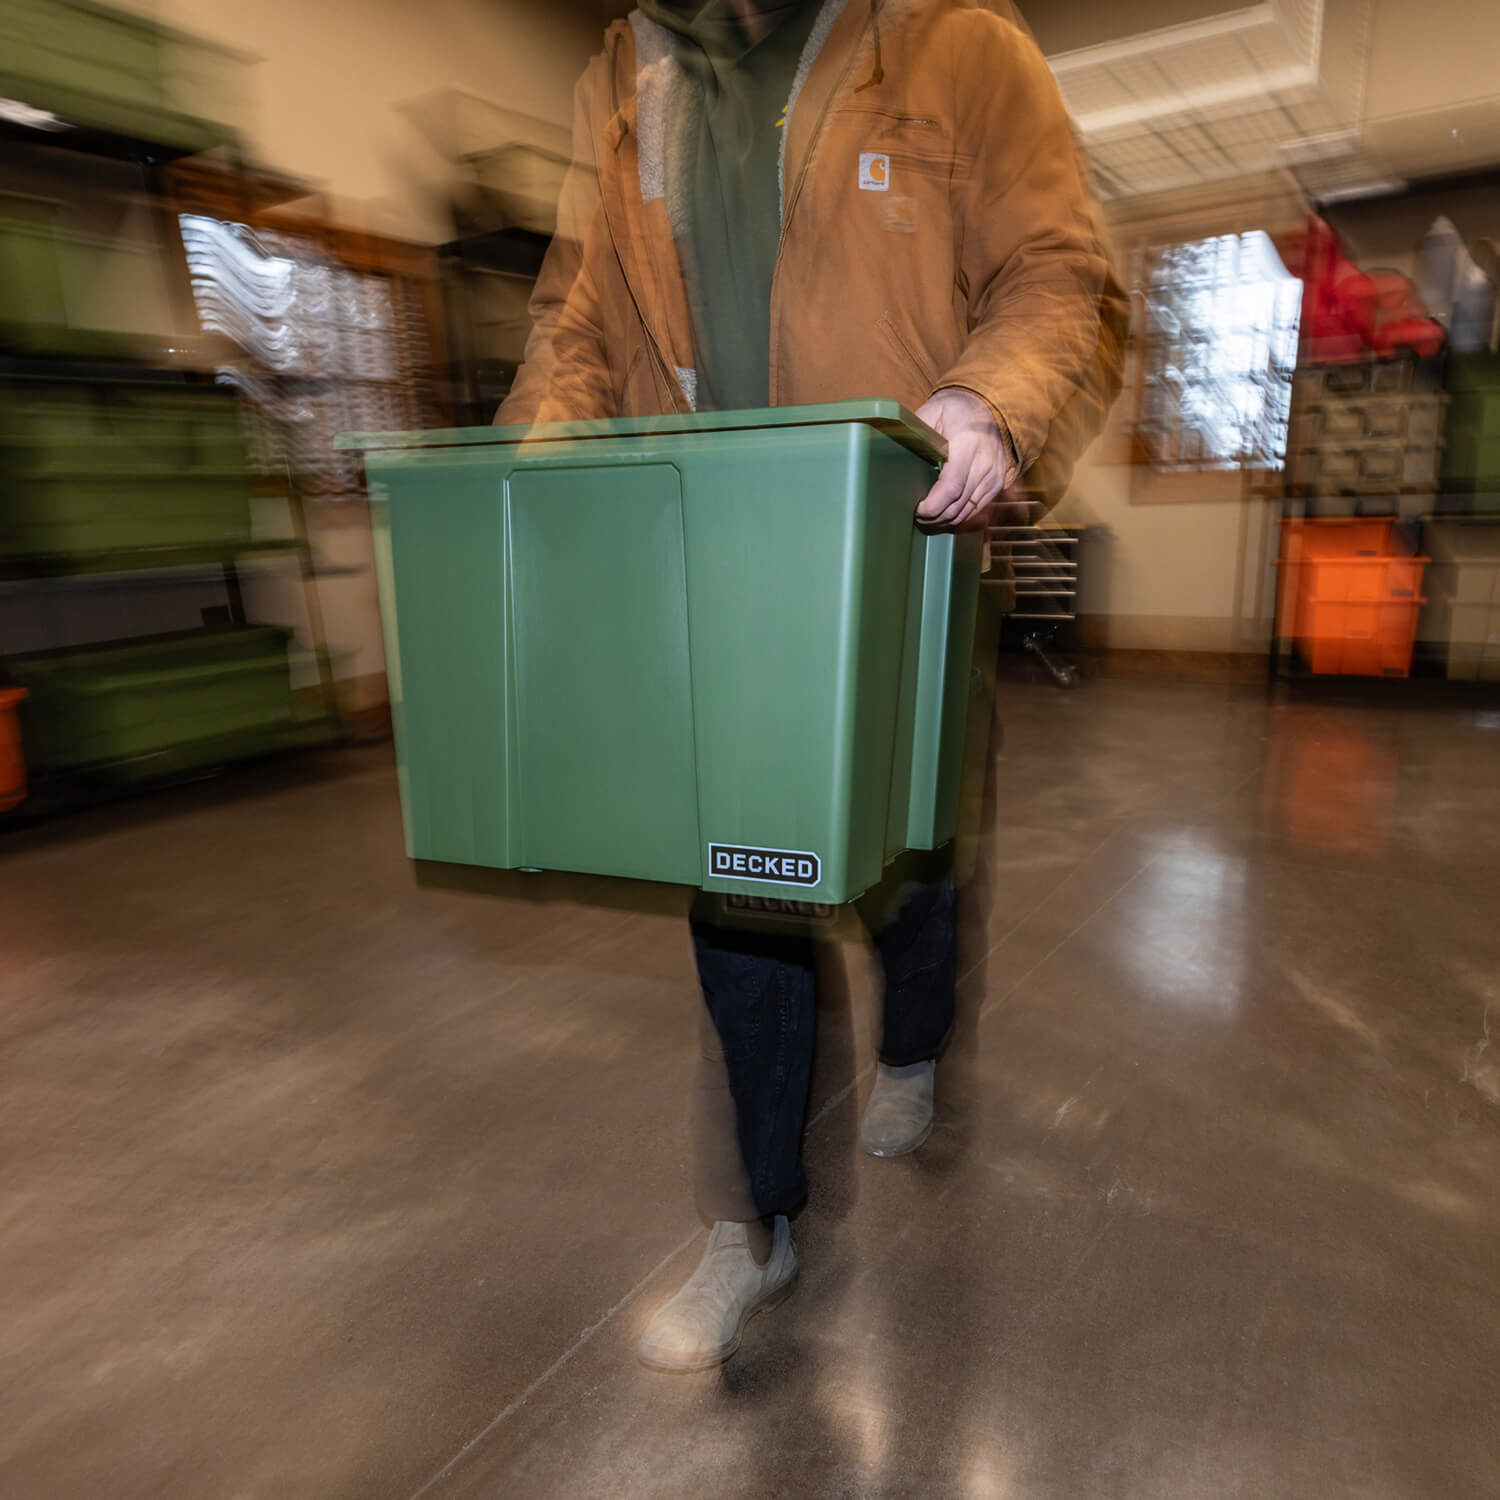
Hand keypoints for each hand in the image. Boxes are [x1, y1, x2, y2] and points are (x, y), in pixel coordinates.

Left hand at [914, 389, 1018, 527]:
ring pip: (967, 512)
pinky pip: (976, 509)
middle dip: (935, 517)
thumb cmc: (954, 410)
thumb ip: (915, 431)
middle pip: (957, 505)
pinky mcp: (997, 483)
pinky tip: (944, 514)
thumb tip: (891, 446)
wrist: (986, 407)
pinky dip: (959, 516)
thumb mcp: (932, 412)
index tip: (917, 509)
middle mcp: (985, 463)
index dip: (933, 506)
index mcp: (968, 445)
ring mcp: (994, 475)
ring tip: (928, 517)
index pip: (951, 487)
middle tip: (917, 516)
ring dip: (945, 520)